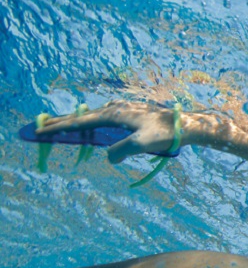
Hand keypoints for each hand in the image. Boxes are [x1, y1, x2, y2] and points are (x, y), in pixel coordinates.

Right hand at [37, 101, 181, 162]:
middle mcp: (115, 109)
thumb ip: (122, 150)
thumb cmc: (166, 134)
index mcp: (113, 115)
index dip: (59, 127)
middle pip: (82, 117)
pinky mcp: (131, 114)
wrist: (186, 124)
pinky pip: (104, 117)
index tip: (40, 130)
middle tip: (40, 126)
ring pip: (92, 115)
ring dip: (76, 120)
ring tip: (62, 124)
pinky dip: (92, 120)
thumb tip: (109, 158)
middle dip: (61, 122)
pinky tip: (95, 121)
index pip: (80, 123)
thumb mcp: (142, 144)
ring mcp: (123, 110)